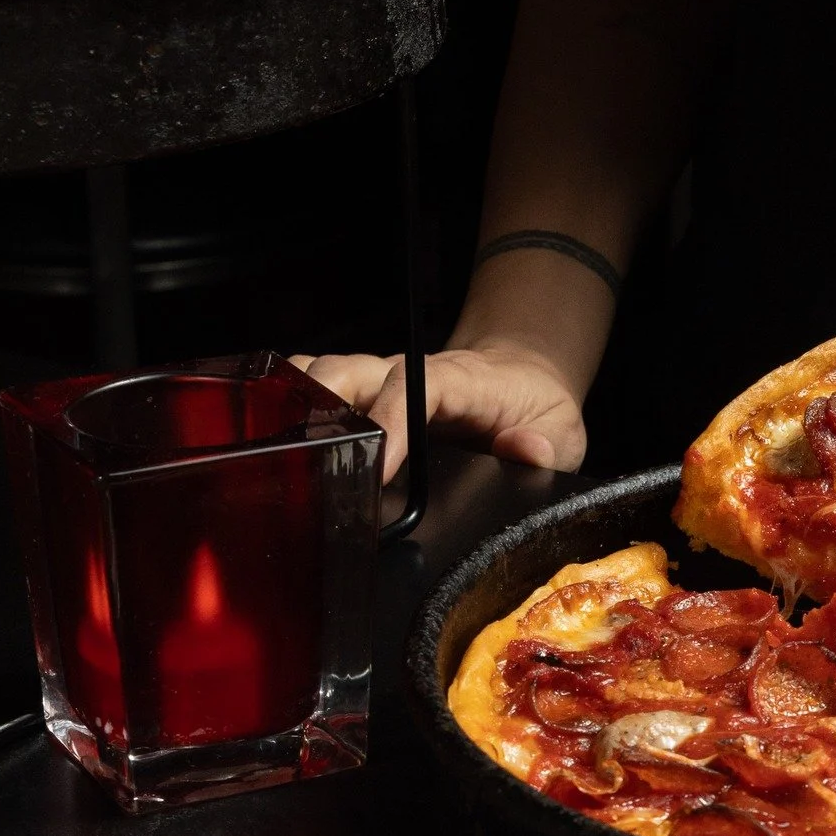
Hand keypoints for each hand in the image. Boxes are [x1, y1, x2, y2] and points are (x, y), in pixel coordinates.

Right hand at [290, 340, 586, 482]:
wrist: (523, 382)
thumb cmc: (535, 409)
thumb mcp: (562, 432)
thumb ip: (548, 447)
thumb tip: (523, 449)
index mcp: (458, 381)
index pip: (414, 387)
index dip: (389, 420)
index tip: (377, 464)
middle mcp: (409, 376)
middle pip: (350, 371)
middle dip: (320, 402)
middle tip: (302, 456)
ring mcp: (380, 384)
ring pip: (324, 376)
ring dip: (295, 403)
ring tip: (274, 450)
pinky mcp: (363, 397)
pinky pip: (317, 391)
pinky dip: (289, 407)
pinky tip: (273, 441)